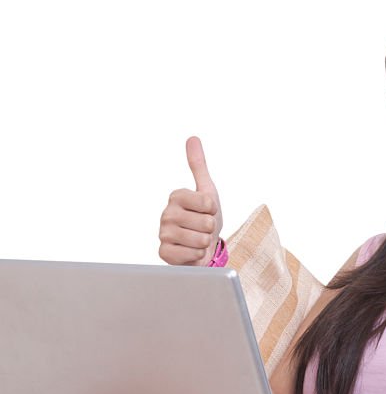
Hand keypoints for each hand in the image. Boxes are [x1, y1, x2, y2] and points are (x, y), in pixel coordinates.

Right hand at [158, 136, 223, 265]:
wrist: (200, 249)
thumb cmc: (204, 219)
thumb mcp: (207, 191)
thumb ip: (199, 165)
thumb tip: (192, 138)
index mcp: (176, 196)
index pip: (208, 203)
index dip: (214, 211)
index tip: (206, 212)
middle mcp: (166, 213)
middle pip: (206, 223)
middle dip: (210, 229)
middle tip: (202, 229)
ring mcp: (163, 234)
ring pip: (200, 240)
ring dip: (204, 243)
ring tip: (197, 240)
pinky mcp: (164, 253)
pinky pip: (191, 254)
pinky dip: (196, 256)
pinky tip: (190, 252)